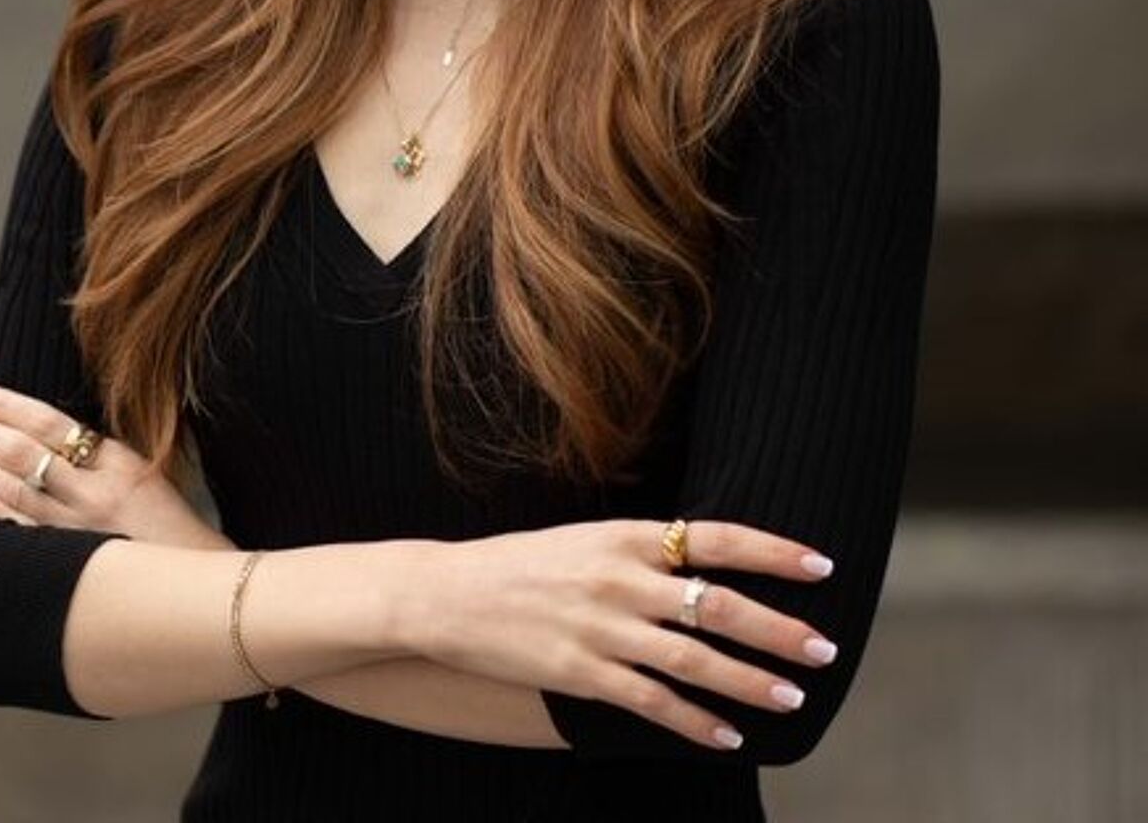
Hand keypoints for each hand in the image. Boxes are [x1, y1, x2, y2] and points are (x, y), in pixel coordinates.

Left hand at [0, 382, 229, 550]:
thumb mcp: (155, 478)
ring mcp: (75, 528)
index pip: (51, 423)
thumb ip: (107, 458)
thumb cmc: (178, 533)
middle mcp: (93, 491)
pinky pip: (13, 529)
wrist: (197, 592)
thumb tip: (57, 436)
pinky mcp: (64, 561)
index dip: (8, 406)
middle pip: (22, 452)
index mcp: (120, 463)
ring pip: (10, 486)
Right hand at [404, 518, 837, 750]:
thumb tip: (705, 562)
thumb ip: (642, 550)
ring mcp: (601, 629)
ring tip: (793, 698)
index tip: (823, 564)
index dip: (774, 551)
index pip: (717, 537)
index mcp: (625, 535)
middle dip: (778, 628)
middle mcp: (620, 578)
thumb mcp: (585, 538)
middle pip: (718, 603)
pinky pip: (652, 703)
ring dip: (750, 682)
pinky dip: (695, 724)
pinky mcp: (581, 675)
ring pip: (695, 659)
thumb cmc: (522, 563)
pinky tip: (728, 739)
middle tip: (826, 648)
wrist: (448, 593)